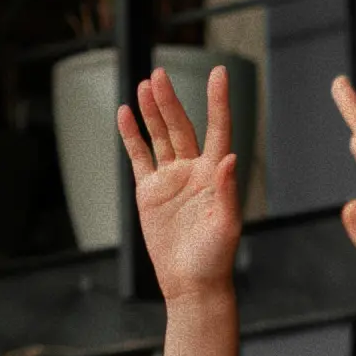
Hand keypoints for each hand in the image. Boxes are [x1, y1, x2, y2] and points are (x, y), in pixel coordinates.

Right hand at [118, 67, 239, 301]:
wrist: (190, 283)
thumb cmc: (215, 258)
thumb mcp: (226, 225)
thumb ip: (226, 191)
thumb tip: (228, 158)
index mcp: (215, 174)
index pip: (217, 129)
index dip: (218, 101)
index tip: (219, 73)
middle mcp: (193, 170)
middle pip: (181, 126)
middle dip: (170, 101)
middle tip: (159, 75)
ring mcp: (170, 179)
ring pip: (160, 136)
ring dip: (152, 112)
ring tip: (145, 85)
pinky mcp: (150, 192)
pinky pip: (139, 157)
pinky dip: (132, 136)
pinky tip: (126, 115)